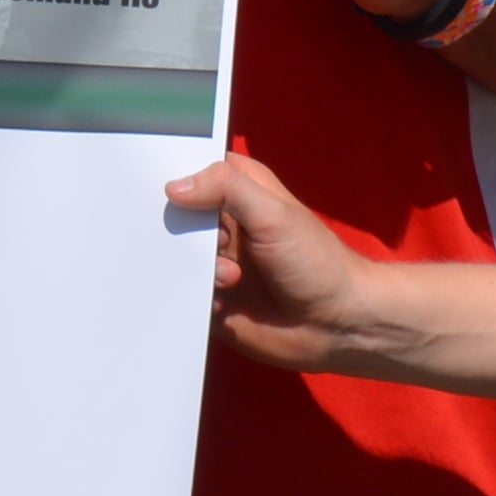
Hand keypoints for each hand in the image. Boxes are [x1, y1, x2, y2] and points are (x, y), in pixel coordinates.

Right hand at [167, 150, 402, 377]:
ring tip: (230, 278)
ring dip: (191, 267)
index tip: (159, 185)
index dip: (173, 175)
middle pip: (176, 215)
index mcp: (239, 192)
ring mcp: (215, 263)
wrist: (337, 325)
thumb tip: (173, 187)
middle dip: (178, 229)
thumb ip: (225, 189)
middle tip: (213, 243)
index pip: (193, 170)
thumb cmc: (316, 261)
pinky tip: (222, 303)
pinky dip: (191, 296)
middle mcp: (223, 225)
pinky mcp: (211, 299)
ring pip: (173, 256)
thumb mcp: (272, 214)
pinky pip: (181, 293)